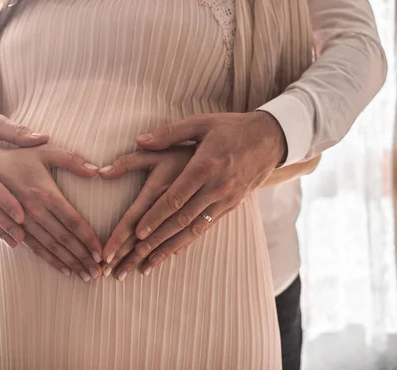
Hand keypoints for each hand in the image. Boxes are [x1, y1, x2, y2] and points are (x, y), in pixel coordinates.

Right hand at [0, 144, 103, 280]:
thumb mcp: (45, 152)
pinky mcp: (12, 228)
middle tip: (98, 273)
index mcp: (46, 193)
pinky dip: (50, 260)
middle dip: (83, 258)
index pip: (73, 221)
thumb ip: (71, 160)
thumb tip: (96, 170)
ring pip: (50, 247)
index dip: (88, 239)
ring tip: (86, 277)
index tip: (101, 253)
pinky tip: (64, 270)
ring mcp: (22, 222)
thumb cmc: (18, 156)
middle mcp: (35, 211)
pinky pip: (34, 248)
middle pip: (64, 239)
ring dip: (69, 263)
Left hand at [127, 112, 286, 272]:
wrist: (271, 139)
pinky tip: (173, 252)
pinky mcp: (231, 206)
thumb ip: (169, 133)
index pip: (175, 198)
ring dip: (170, 246)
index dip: (155, 217)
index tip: (137, 232)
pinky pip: (206, 227)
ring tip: (149, 262)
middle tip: (136, 255)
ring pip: (194, 229)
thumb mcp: (201, 123)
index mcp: (205, 166)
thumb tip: (139, 140)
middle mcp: (216, 187)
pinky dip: (187, 241)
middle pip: (182, 219)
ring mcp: (225, 199)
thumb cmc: (231, 128)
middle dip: (158, 239)